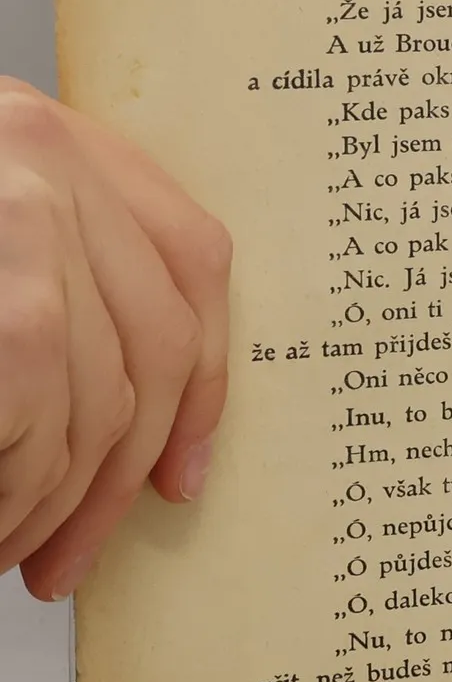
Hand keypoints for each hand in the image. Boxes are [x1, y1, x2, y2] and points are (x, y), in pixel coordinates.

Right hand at [0, 80, 230, 599]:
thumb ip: (41, 269)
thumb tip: (139, 419)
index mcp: (37, 128)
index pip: (190, 257)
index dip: (202, 376)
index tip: (183, 469)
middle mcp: (39, 154)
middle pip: (156, 345)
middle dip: (121, 472)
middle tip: (73, 553)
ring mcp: (20, 219)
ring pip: (102, 400)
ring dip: (57, 500)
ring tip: (10, 550)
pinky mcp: (10, 314)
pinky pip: (42, 426)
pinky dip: (14, 497)